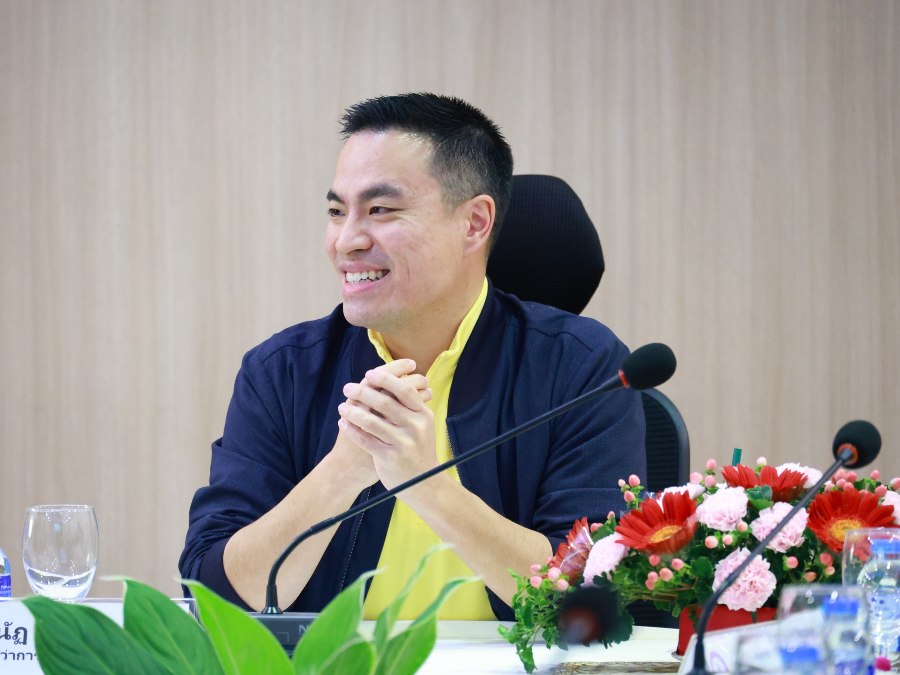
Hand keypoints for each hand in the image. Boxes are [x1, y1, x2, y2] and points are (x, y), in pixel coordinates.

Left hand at [338, 359, 437, 491]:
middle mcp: (415, 427)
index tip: (369, 373)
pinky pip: (366, 440)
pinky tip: (343, 424)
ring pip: (372, 422)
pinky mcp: (390, 458)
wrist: (423, 482)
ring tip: (342, 406)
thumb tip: (390, 379)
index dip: (386, 379)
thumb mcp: (421, 424)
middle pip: (385, 403)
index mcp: (423, 414)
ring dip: (353, 411)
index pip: (405, 390)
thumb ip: (408, 405)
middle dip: (363, 392)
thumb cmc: (417, 447)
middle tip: (347, 387)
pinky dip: (352, 430)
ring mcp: (403, 443)